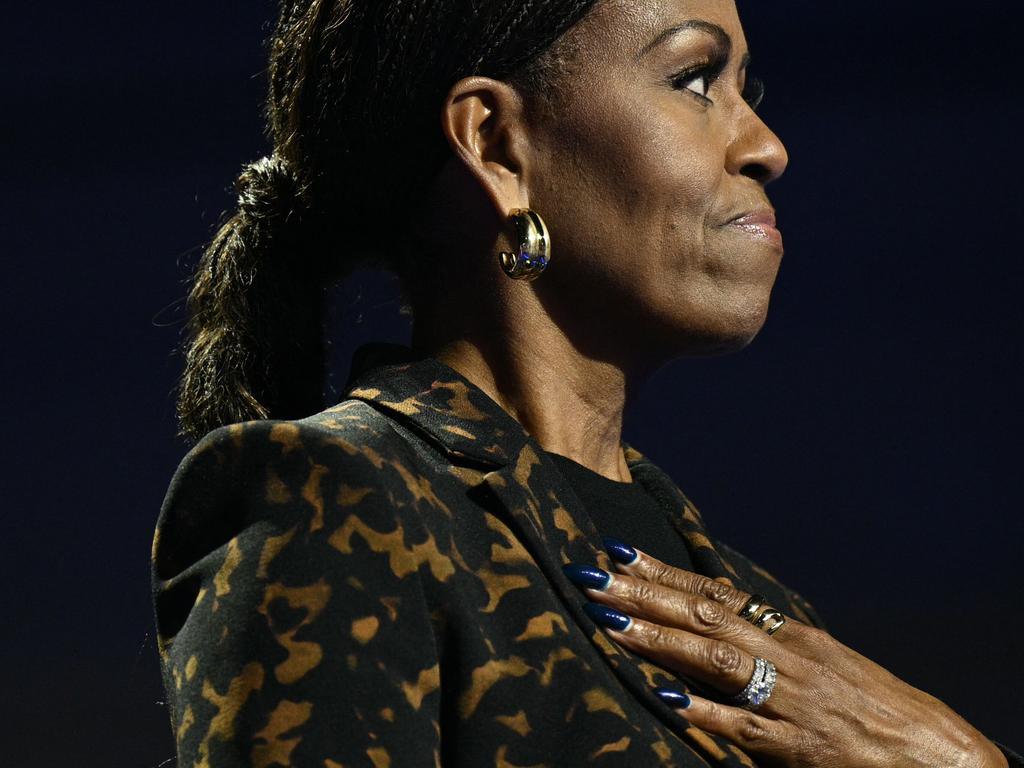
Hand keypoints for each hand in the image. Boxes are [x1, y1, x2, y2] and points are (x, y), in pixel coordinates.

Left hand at [564, 546, 1006, 767]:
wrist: (936, 753)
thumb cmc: (869, 705)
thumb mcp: (819, 662)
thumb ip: (767, 642)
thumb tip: (713, 619)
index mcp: (791, 633)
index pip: (716, 593)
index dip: (665, 572)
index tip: (619, 552)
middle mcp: (788, 655)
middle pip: (705, 616)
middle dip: (644, 594)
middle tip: (592, 575)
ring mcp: (792, 699)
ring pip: (717, 660)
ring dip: (660, 640)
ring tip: (610, 622)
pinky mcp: (799, 747)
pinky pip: (744, 727)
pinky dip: (704, 713)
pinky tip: (665, 700)